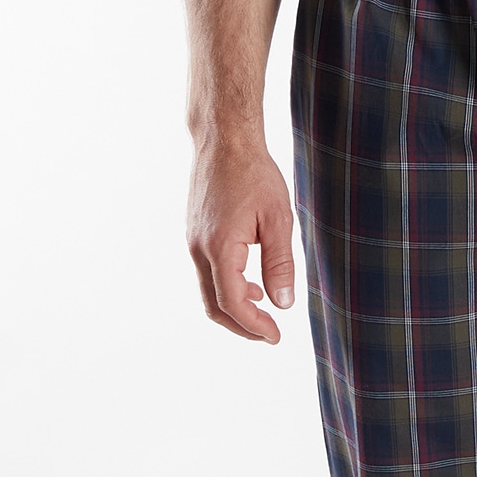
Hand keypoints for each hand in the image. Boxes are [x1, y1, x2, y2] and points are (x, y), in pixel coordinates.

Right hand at [187, 138, 296, 342]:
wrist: (224, 140)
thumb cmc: (254, 173)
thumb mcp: (278, 219)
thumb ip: (280, 263)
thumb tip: (283, 303)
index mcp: (220, 247)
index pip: (232, 303)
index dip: (254, 326)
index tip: (276, 336)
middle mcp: (198, 249)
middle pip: (213, 306)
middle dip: (241, 325)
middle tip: (269, 333)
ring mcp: (193, 241)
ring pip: (208, 290)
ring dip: (234, 306)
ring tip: (264, 307)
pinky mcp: (194, 233)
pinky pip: (207, 272)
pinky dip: (226, 286)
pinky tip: (250, 281)